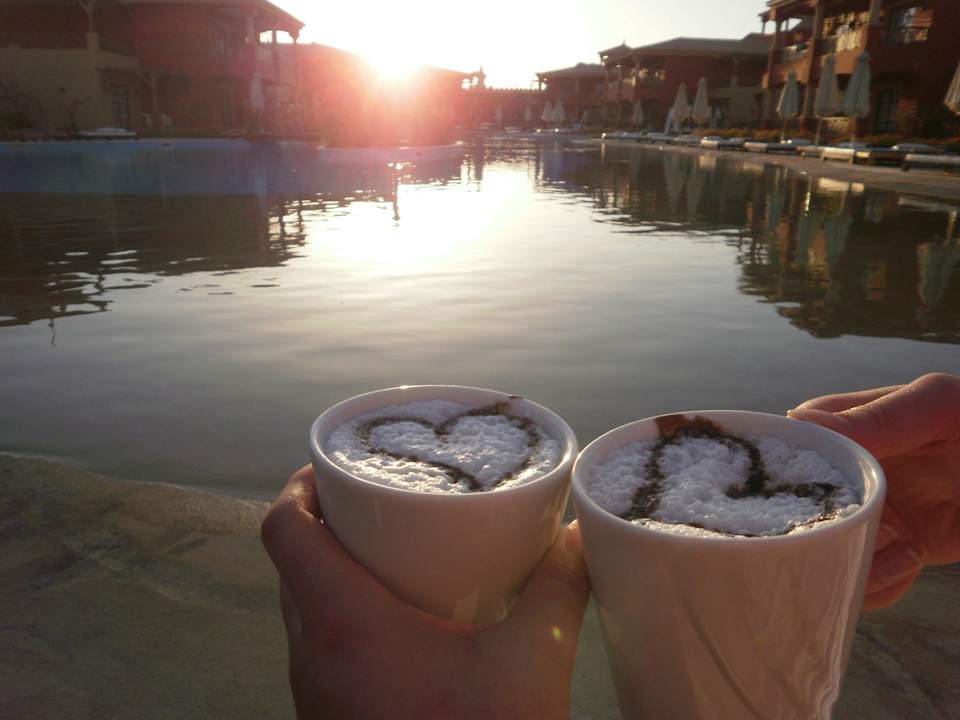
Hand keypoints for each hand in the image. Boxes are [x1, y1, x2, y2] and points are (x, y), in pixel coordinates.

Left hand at [261, 466, 589, 719]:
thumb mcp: (531, 662)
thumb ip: (558, 587)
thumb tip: (581, 531)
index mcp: (342, 626)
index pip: (283, 532)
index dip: (297, 485)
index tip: (332, 464)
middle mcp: (312, 656)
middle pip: (290, 565)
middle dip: (322, 522)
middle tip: (373, 498)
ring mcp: (315, 695)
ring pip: (301, 610)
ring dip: (329, 571)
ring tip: (386, 548)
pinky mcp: (331, 719)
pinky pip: (318, 648)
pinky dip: (340, 616)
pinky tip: (395, 619)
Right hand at [789, 373, 959, 609]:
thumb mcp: (938, 407)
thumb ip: (878, 415)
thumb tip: (800, 423)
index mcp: (856, 424)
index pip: (798, 438)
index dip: (788, 460)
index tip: (801, 480)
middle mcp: (857, 470)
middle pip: (800, 499)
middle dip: (814, 520)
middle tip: (852, 524)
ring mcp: (876, 512)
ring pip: (826, 544)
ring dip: (846, 554)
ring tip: (894, 545)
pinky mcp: (900, 551)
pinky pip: (863, 577)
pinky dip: (875, 581)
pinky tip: (910, 560)